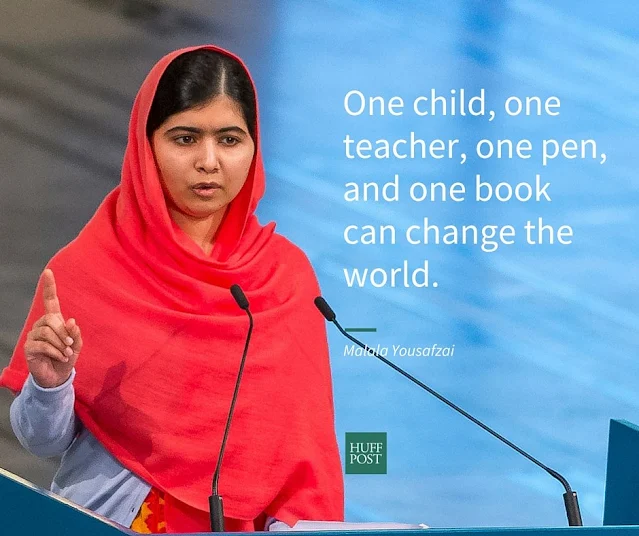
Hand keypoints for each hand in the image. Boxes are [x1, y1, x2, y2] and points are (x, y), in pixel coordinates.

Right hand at [24, 269, 82, 388]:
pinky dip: (55, 351)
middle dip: (63, 332)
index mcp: (54, 321)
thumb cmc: (67, 357)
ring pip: (46, 332)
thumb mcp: (77, 344)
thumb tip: (70, 321)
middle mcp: (41, 325)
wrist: (58, 376)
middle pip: (51, 319)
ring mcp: (33, 336)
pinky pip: (42, 345)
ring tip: (67, 352)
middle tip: (71, 344)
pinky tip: (62, 357)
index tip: (48, 272)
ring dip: (61, 344)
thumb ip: (75, 332)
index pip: (50, 301)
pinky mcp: (29, 348)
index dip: (49, 287)